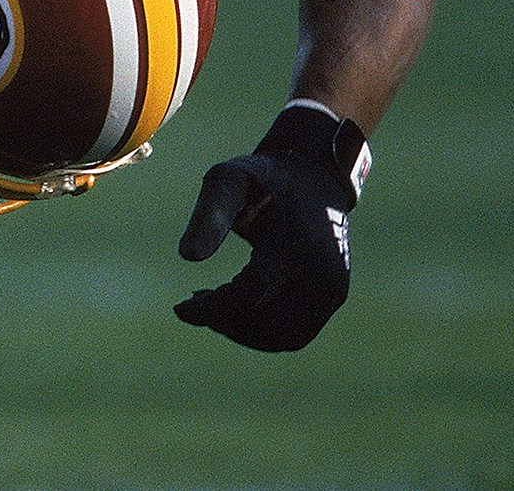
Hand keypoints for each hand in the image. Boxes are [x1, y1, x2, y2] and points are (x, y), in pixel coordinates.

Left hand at [174, 104, 366, 351]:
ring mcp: (334, 288)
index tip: (179, 308)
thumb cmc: (262, 179)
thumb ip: (208, 216)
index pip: (250, 294)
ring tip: (213, 307)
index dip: (211, 309)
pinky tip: (238, 310)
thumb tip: (188, 257)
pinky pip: (296, 333)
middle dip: (223, 322)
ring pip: (283, 337)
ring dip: (243, 333)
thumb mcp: (228, 182)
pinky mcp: (334, 296)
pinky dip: (264, 333)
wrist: (313, 176)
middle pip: (267, 324)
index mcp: (294, 244)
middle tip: (195, 304)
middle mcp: (322, 273)